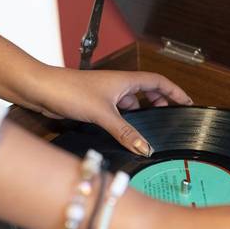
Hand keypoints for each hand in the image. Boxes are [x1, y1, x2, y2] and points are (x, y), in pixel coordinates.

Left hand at [0, 23, 191, 155]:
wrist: (40, 90)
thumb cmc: (69, 91)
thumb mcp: (103, 114)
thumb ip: (125, 132)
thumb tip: (145, 148)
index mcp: (125, 80)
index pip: (159, 82)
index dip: (175, 91)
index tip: (188, 102)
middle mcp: (118, 86)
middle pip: (147, 93)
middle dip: (160, 104)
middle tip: (171, 119)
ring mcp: (106, 96)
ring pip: (131, 105)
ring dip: (141, 115)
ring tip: (150, 131)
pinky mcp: (94, 106)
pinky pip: (117, 114)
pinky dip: (125, 123)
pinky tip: (125, 134)